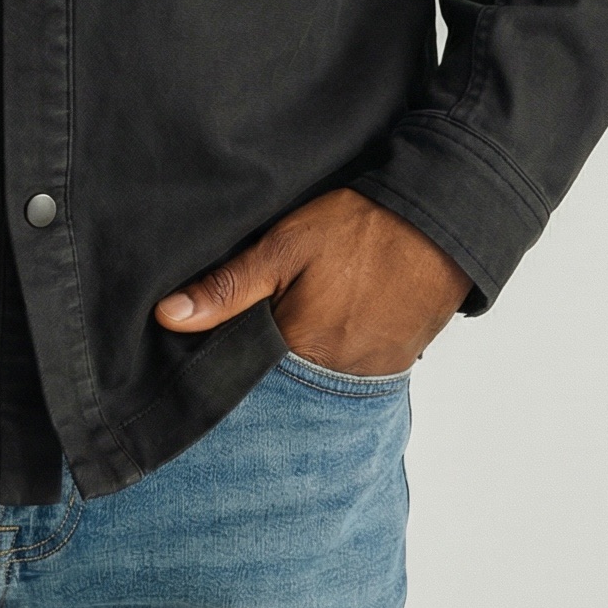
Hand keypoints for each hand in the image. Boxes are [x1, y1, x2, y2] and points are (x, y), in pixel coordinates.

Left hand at [154, 188, 471, 373]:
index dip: (226, 356)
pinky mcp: (392, 368)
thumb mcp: (283, 245)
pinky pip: (349, 377)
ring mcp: (368, 378)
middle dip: (263, 364)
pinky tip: (331, 327)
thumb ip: (227, 286)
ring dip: (300, 362)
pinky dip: (334, 359)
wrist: (439, 223)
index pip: (242, 374)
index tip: (218, 337)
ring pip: (314, 383)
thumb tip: (168, 317)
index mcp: (299, 350)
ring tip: (300, 322)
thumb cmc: (359, 228)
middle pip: (279, 384)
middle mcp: (334, 378)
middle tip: (263, 324)